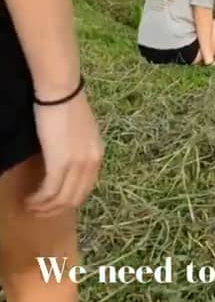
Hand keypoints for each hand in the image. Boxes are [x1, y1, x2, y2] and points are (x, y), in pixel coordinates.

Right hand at [26, 90, 103, 217]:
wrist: (61, 90)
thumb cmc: (65, 104)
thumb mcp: (79, 130)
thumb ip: (77, 148)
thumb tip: (64, 161)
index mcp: (98, 154)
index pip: (86, 187)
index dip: (69, 199)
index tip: (54, 203)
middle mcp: (92, 163)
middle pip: (74, 198)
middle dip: (56, 209)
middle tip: (38, 211)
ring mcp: (77, 165)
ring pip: (61, 199)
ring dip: (44, 207)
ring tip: (30, 207)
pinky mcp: (60, 164)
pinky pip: (49, 192)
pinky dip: (39, 200)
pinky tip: (29, 200)